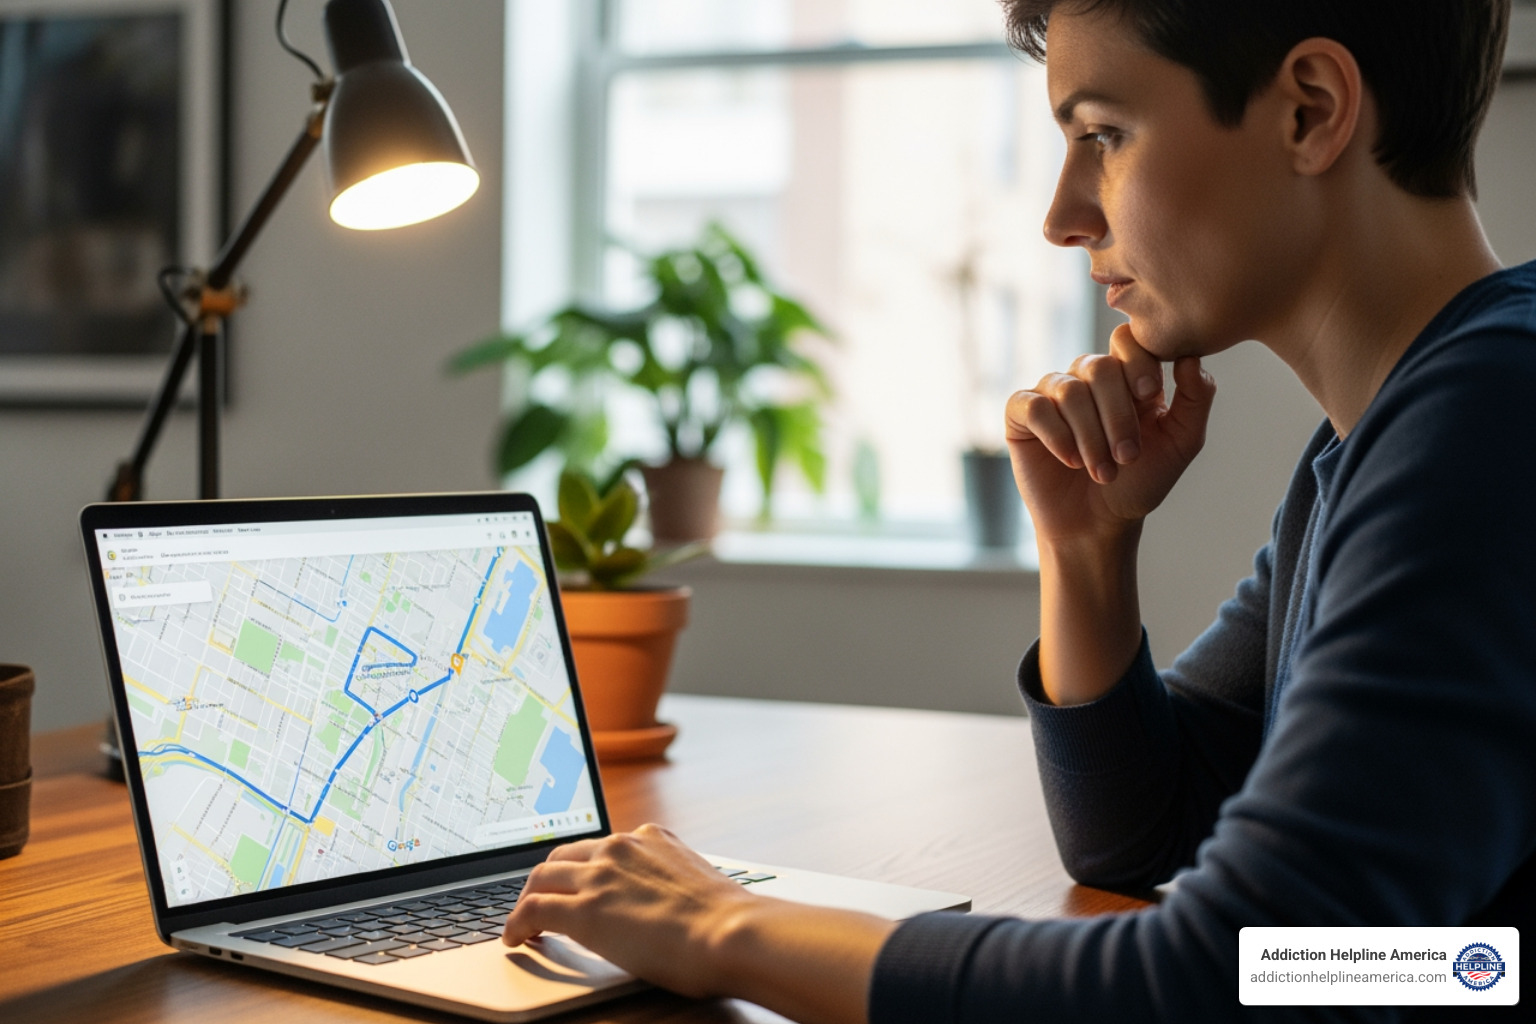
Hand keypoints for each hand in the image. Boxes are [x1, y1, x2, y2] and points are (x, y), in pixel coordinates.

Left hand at [501, 823, 754, 997]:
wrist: (731, 933)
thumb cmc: (726, 921)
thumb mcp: (694, 882)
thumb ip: (668, 881)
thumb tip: (659, 905)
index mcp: (649, 837)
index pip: (598, 847)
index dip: (578, 868)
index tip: (572, 883)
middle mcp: (620, 847)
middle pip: (561, 856)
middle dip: (546, 880)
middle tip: (539, 902)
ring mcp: (599, 876)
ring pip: (541, 878)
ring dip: (527, 901)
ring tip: (521, 924)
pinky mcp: (584, 910)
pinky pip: (534, 910)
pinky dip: (517, 923)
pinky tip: (516, 938)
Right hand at [1005, 323, 1215, 547]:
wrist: (1097, 525)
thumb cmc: (1139, 484)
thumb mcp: (1181, 444)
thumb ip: (1197, 399)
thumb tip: (1188, 358)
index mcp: (1126, 376)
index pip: (1126, 341)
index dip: (1137, 362)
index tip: (1148, 394)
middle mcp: (1086, 378)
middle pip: (1100, 367)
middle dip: (1117, 415)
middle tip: (1127, 457)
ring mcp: (1052, 393)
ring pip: (1069, 391)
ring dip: (1090, 436)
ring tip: (1102, 472)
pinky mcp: (1021, 414)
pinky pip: (1034, 407)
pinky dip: (1056, 435)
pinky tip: (1069, 461)